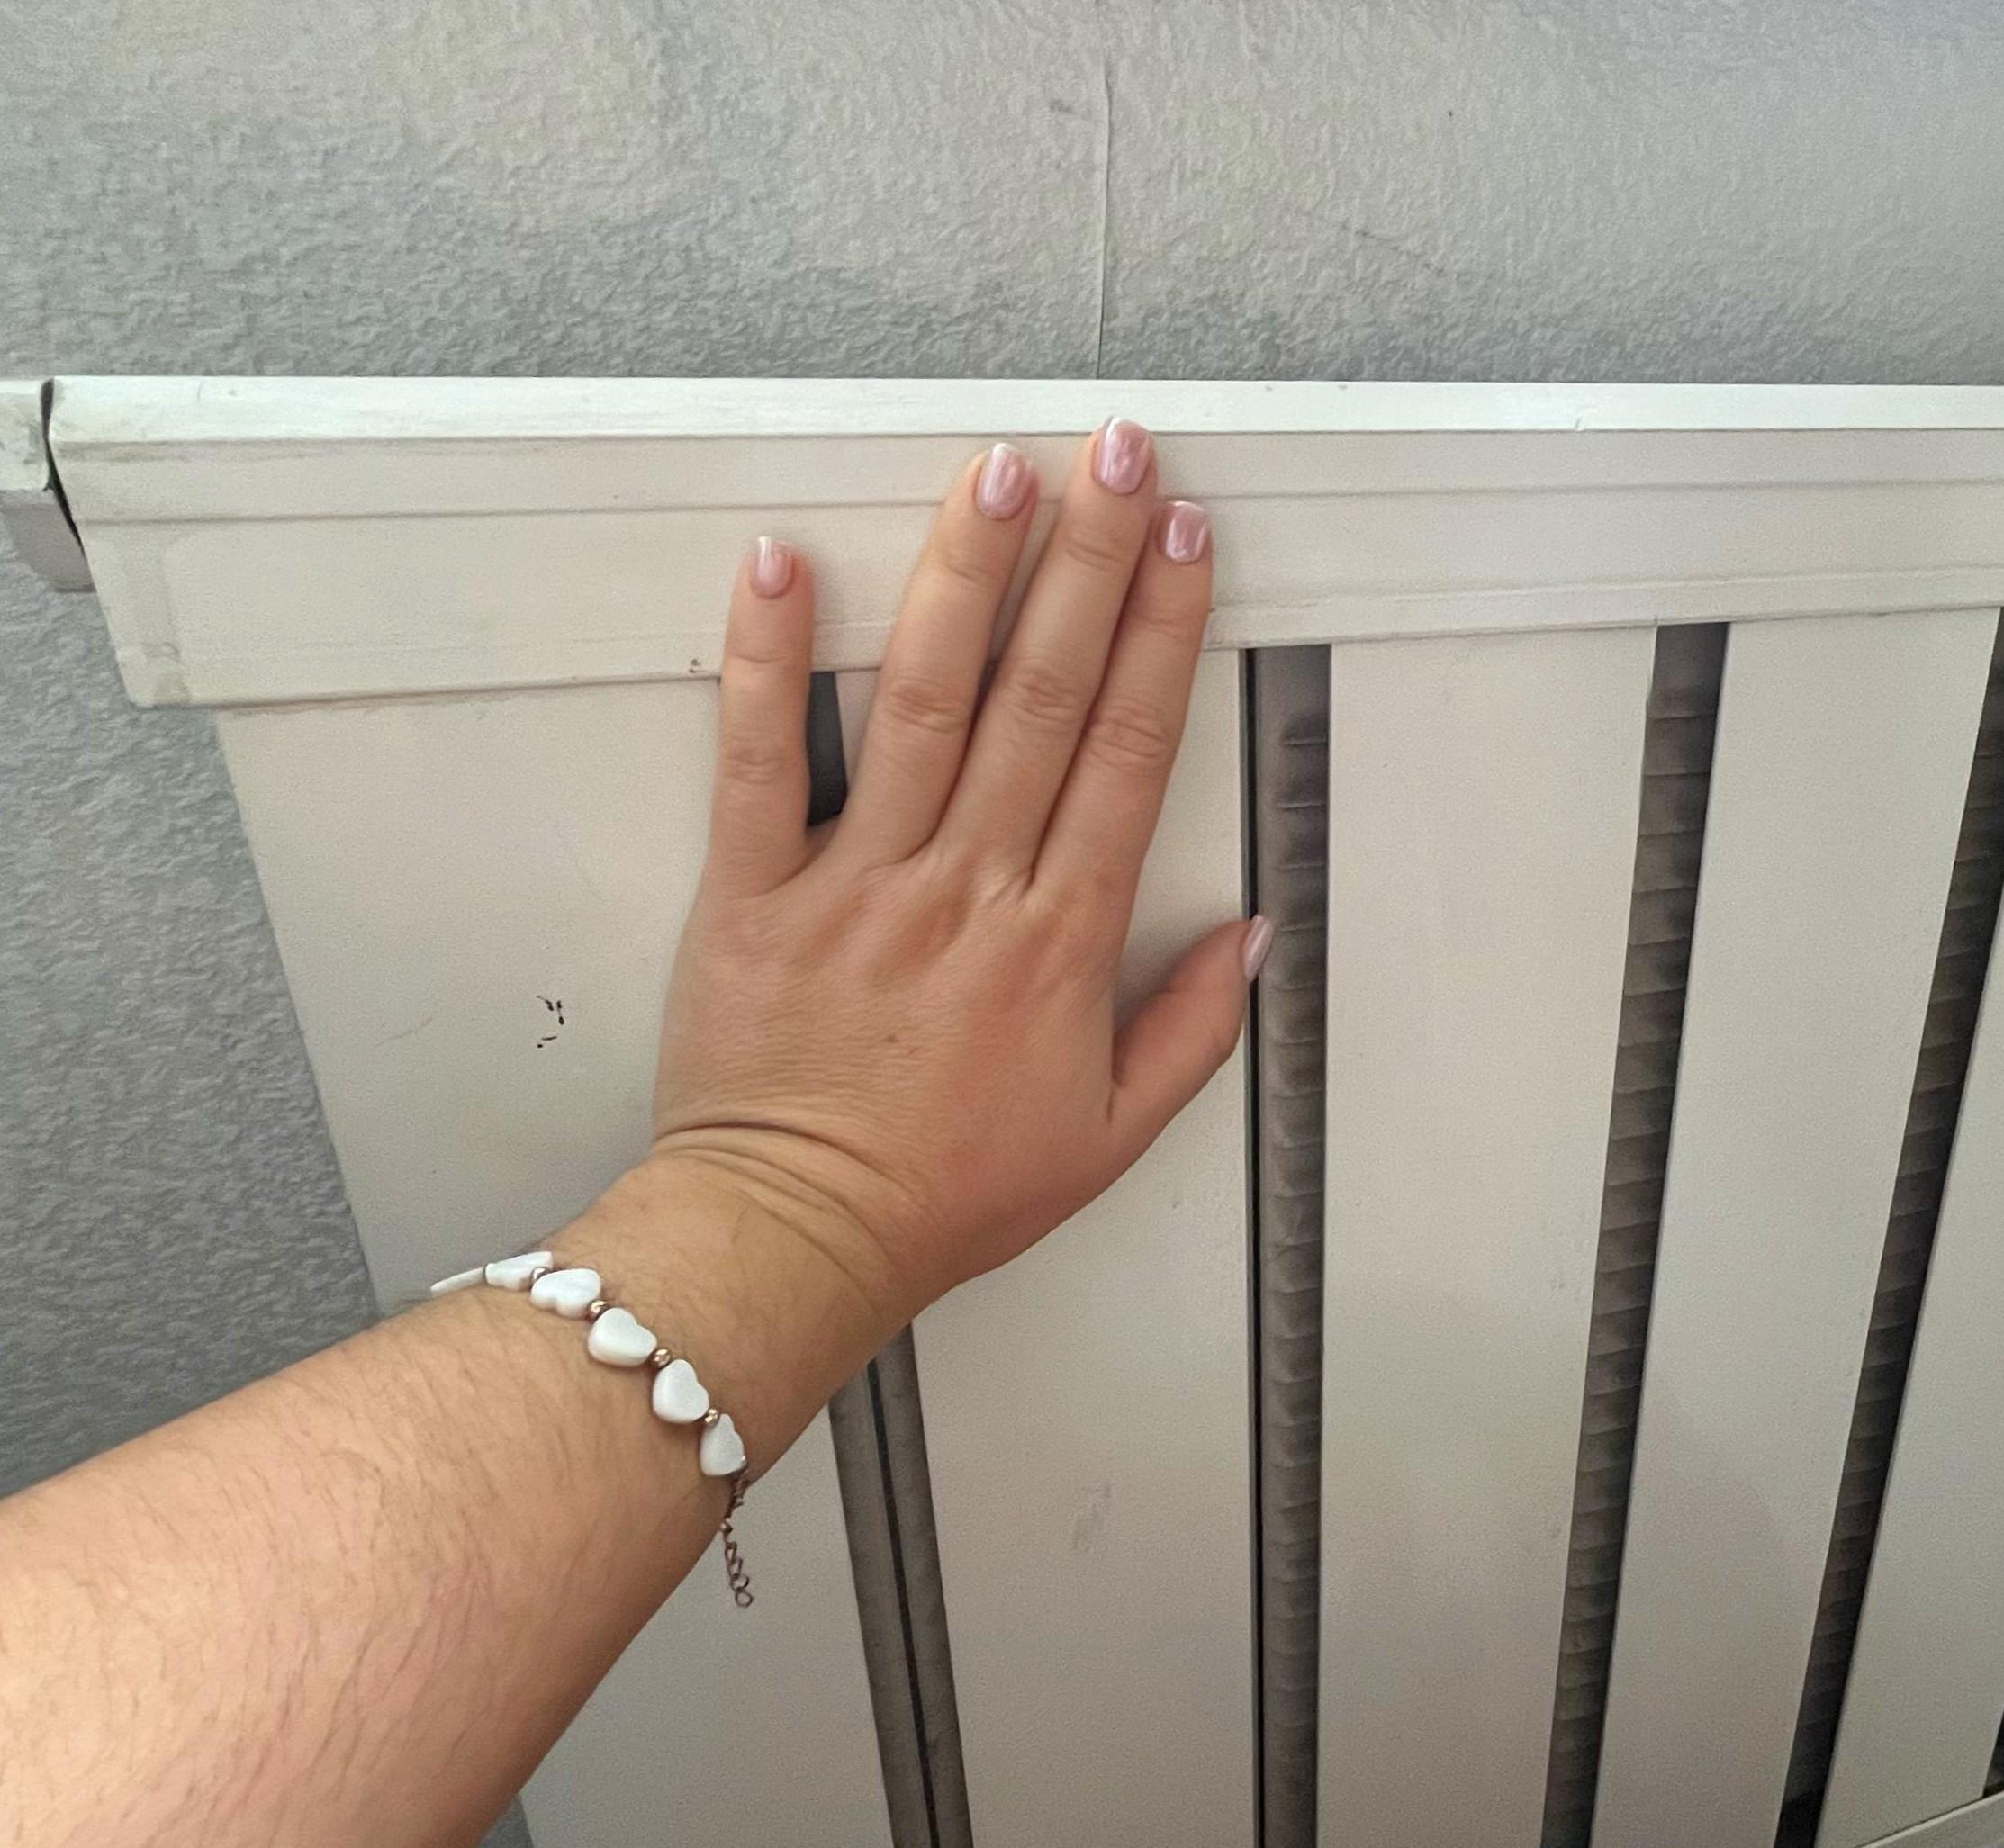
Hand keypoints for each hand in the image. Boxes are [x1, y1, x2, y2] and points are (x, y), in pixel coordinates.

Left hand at [643, 419, 1260, 1336]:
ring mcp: (861, 882)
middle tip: (1117, 452)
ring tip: (998, 473)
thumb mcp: (1109, 1136)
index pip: (1128, 753)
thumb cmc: (949, 1192)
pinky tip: (780, 559)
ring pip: (927, 703)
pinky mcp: (752, 893)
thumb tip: (1250, 935)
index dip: (1162, 632)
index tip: (1186, 537)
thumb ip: (1189, 1031)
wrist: (797, 1240)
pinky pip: (758, 760)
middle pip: (1045, 697)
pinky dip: (766, 659)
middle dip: (1089, 562)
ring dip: (967, 579)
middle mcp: (972, 888)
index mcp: (1062, 940)